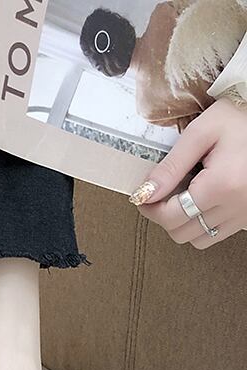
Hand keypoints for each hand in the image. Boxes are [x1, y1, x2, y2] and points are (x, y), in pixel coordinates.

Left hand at [129, 97, 246, 248]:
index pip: (170, 217)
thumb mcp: (203, 132)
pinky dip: (203, 224)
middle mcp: (235, 206)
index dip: (150, 208)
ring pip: (197, 239)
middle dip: (164, 216)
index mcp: (221, 185)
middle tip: (162, 194)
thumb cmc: (242, 120)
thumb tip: (145, 193)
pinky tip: (203, 201)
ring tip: (185, 195)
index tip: (143, 197)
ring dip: (183, 223)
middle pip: (180, 233)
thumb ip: (171, 165)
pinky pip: (217, 234)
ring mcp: (244, 215)